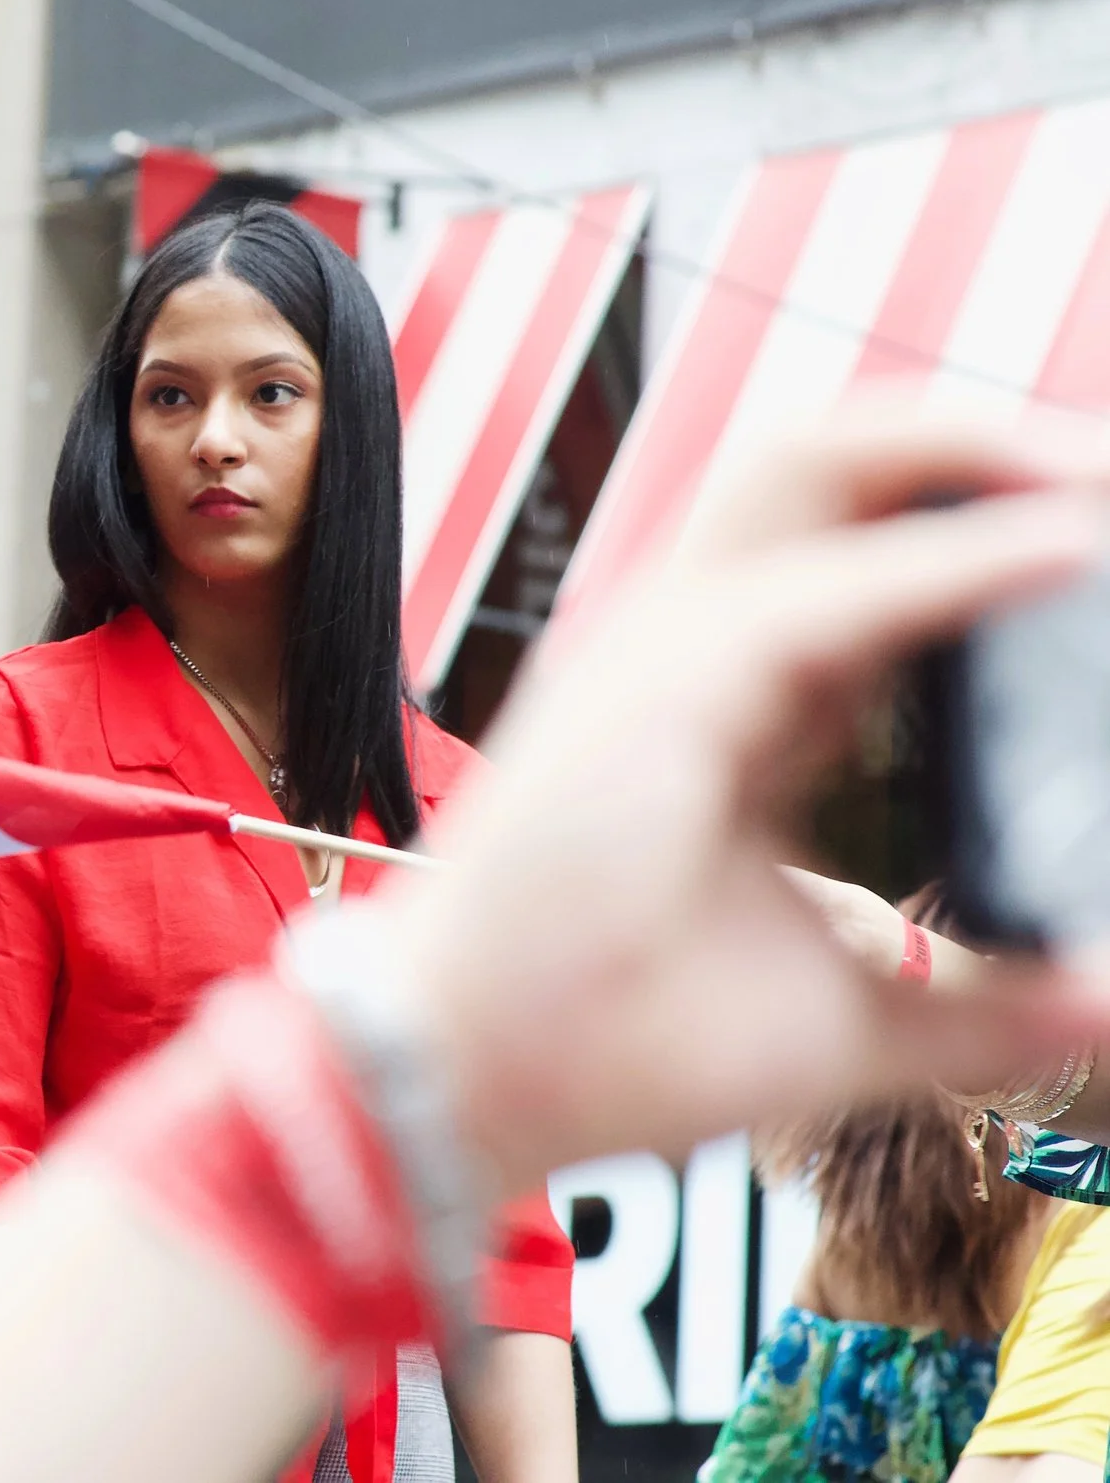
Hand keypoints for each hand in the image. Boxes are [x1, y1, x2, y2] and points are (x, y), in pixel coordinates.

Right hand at [401, 403, 1109, 1194]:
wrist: (473, 1080)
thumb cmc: (612, 1038)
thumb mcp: (846, 1012)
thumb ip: (982, 998)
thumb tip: (1107, 996)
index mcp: (728, 702)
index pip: (861, 555)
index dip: (981, 516)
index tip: (1106, 542)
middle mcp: (688, 646)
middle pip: (832, 466)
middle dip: (979, 439)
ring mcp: (662, 649)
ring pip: (809, 462)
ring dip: (964, 445)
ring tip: (1098, 472)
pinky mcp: (657, 684)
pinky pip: (828, 586)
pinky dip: (958, 556)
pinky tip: (1070, 548)